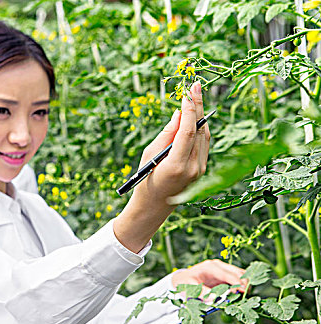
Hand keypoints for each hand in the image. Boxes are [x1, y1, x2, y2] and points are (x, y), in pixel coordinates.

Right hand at [114, 82, 209, 252]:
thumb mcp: (150, 155)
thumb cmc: (146, 180)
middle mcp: (193, 168)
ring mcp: (200, 170)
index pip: (188, 131)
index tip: (188, 92)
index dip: (190, 110)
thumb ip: (166, 134)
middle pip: (200, 131)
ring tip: (194, 98)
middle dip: (198, 107)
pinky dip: (200, 130)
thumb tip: (179, 115)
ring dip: (200, 117)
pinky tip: (195, 119)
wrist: (154, 207)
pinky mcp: (202, 170)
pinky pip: (204, 145)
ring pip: (205, 136)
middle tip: (195, 87)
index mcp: (177, 165)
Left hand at [171, 259, 246, 298]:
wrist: (181, 280)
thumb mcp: (190, 288)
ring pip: (240, 275)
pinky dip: (240, 287)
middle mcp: (218, 266)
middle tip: (242, 297)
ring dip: (243, 285)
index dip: (237, 282)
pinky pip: (237, 280)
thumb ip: (202, 293)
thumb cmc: (184, 283)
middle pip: (238, 272)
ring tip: (238, 297)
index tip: (243, 292)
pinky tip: (236, 296)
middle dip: (243, 284)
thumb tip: (216, 298)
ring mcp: (222, 271)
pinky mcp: (224, 277)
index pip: (228, 274)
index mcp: (211, 267)